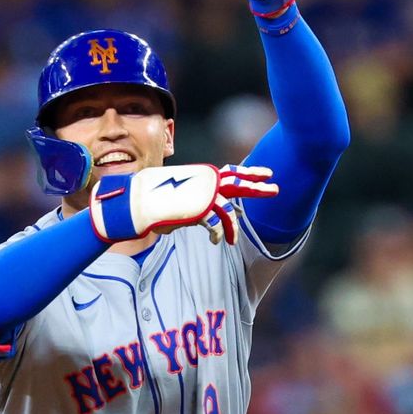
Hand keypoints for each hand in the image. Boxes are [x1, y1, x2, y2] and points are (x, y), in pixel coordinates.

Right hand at [89, 164, 277, 244]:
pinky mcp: (198, 208)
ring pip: (229, 207)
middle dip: (256, 184)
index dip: (243, 172)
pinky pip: (216, 223)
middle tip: (274, 186)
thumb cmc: (153, 204)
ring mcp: (202, 195)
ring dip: (234, 226)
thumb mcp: (179, 202)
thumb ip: (197, 205)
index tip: (259, 174)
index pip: (227, 171)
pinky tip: (217, 242)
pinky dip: (219, 234)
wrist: (137, 204)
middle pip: (236, 181)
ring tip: (234, 239)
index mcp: (200, 177)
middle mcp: (204, 183)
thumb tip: (212, 217)